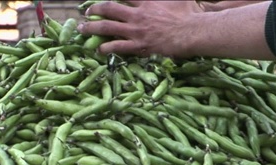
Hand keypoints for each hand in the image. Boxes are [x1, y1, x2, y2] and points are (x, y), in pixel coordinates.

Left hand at [77, 0, 274, 59]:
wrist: (193, 31)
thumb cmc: (190, 14)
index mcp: (146, 0)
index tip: (102, 1)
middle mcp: (137, 14)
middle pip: (109, 8)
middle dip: (95, 10)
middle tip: (86, 12)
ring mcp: (137, 30)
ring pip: (107, 26)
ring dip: (92, 27)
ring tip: (82, 29)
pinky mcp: (140, 45)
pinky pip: (118, 46)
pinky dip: (106, 47)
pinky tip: (98, 49)